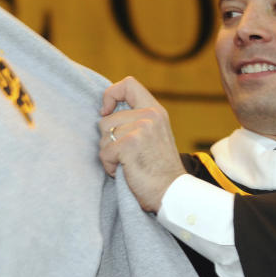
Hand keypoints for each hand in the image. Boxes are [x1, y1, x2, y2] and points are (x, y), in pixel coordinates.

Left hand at [98, 76, 185, 211]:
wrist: (173, 192)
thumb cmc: (159, 169)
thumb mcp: (154, 134)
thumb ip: (137, 119)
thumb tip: (105, 112)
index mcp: (155, 111)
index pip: (128, 84)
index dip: (111, 95)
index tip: (106, 112)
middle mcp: (149, 116)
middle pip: (106, 119)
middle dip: (109, 140)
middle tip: (127, 156)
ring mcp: (140, 129)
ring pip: (103, 137)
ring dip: (109, 155)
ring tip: (129, 164)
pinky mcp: (129, 145)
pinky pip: (104, 153)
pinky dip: (110, 167)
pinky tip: (126, 172)